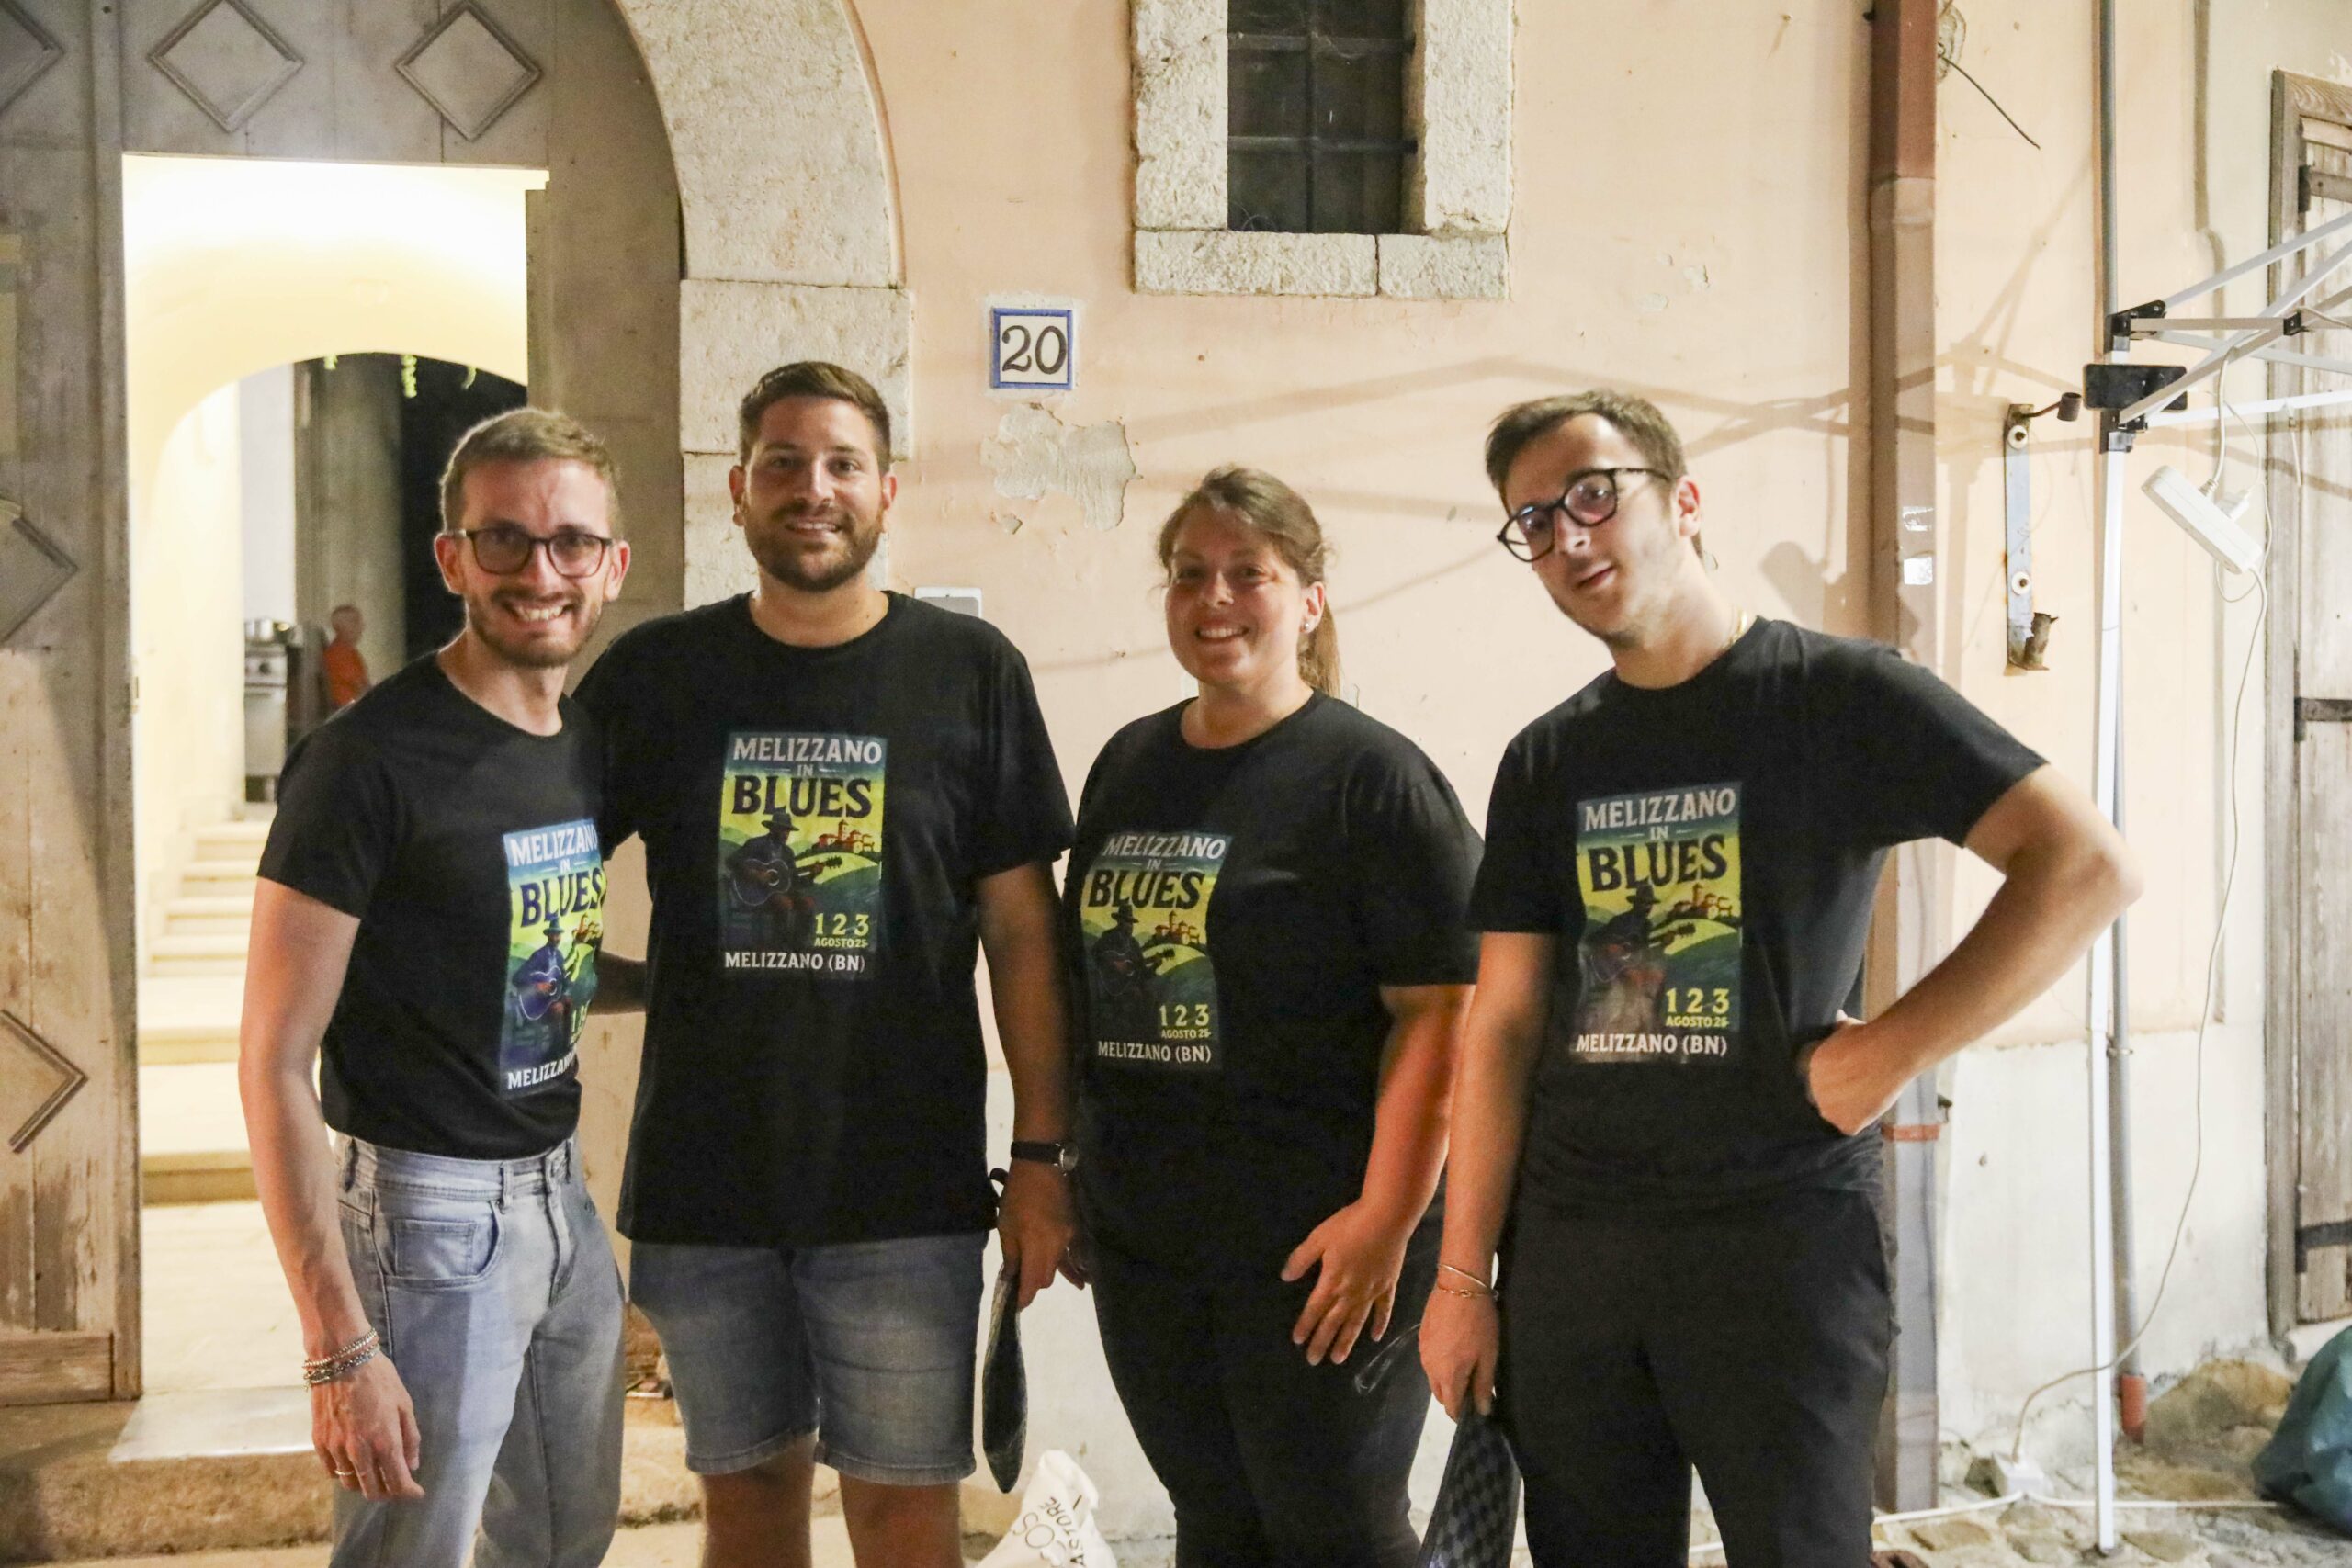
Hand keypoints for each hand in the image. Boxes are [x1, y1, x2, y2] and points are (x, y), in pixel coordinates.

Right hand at [312, 1354, 423, 1500]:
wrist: (341, 1360)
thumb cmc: (379, 1378)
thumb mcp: (405, 1404)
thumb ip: (410, 1438)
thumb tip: (411, 1465)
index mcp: (384, 1442)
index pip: (398, 1482)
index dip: (409, 1492)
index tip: (417, 1493)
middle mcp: (359, 1451)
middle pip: (372, 1490)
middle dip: (388, 1493)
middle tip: (397, 1485)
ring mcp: (336, 1449)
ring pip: (350, 1484)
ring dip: (365, 1485)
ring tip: (375, 1475)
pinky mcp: (319, 1442)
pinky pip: (332, 1471)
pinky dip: (345, 1474)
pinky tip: (353, 1465)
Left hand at [997, 1160, 1077, 1308]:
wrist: (1041, 1167)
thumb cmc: (1018, 1195)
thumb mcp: (1006, 1225)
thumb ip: (1010, 1254)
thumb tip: (1012, 1277)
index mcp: (1034, 1246)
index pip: (1032, 1282)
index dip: (1024, 1298)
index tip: (1016, 1306)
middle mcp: (1054, 1247)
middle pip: (1047, 1278)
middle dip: (1035, 1286)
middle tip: (1022, 1288)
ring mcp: (1066, 1238)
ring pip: (1059, 1267)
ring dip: (1052, 1276)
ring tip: (1063, 1290)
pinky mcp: (1073, 1229)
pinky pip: (1073, 1253)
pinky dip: (1075, 1265)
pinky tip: (1084, 1276)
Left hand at [1281, 1201, 1408, 1365]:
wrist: (1387, 1218)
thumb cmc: (1350, 1225)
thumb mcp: (1319, 1238)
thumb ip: (1301, 1259)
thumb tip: (1286, 1277)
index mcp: (1332, 1281)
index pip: (1314, 1309)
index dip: (1305, 1325)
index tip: (1297, 1341)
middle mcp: (1351, 1293)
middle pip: (1333, 1322)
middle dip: (1322, 1342)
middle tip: (1313, 1360)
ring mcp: (1371, 1292)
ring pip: (1356, 1323)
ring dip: (1346, 1341)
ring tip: (1338, 1359)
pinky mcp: (1388, 1286)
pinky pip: (1383, 1310)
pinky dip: (1379, 1325)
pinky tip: (1375, 1338)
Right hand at [1420, 1284, 1498, 1419]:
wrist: (1459, 1286)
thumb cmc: (1478, 1323)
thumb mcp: (1488, 1355)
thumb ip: (1483, 1385)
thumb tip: (1483, 1411)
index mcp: (1448, 1376)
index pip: (1451, 1408)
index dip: (1463, 1413)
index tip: (1475, 1411)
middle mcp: (1430, 1369)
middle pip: (1440, 1394)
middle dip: (1454, 1397)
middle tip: (1473, 1387)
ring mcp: (1423, 1353)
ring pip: (1433, 1377)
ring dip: (1446, 1380)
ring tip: (1464, 1366)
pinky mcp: (1421, 1338)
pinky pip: (1429, 1361)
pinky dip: (1440, 1363)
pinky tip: (1453, 1349)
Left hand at [1802, 1014, 1912, 1134]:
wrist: (1887, 1052)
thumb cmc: (1868, 1036)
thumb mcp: (1845, 1027)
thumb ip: (1837, 1030)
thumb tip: (1837, 1016)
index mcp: (1805, 1065)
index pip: (1809, 1077)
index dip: (1826, 1077)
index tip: (1839, 1076)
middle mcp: (1811, 1088)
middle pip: (1819, 1096)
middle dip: (1833, 1092)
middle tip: (1853, 1087)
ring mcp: (1827, 1108)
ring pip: (1832, 1113)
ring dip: (1844, 1108)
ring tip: (1863, 1098)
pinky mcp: (1845, 1124)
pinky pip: (1848, 1127)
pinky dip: (1858, 1121)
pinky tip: (1867, 1109)